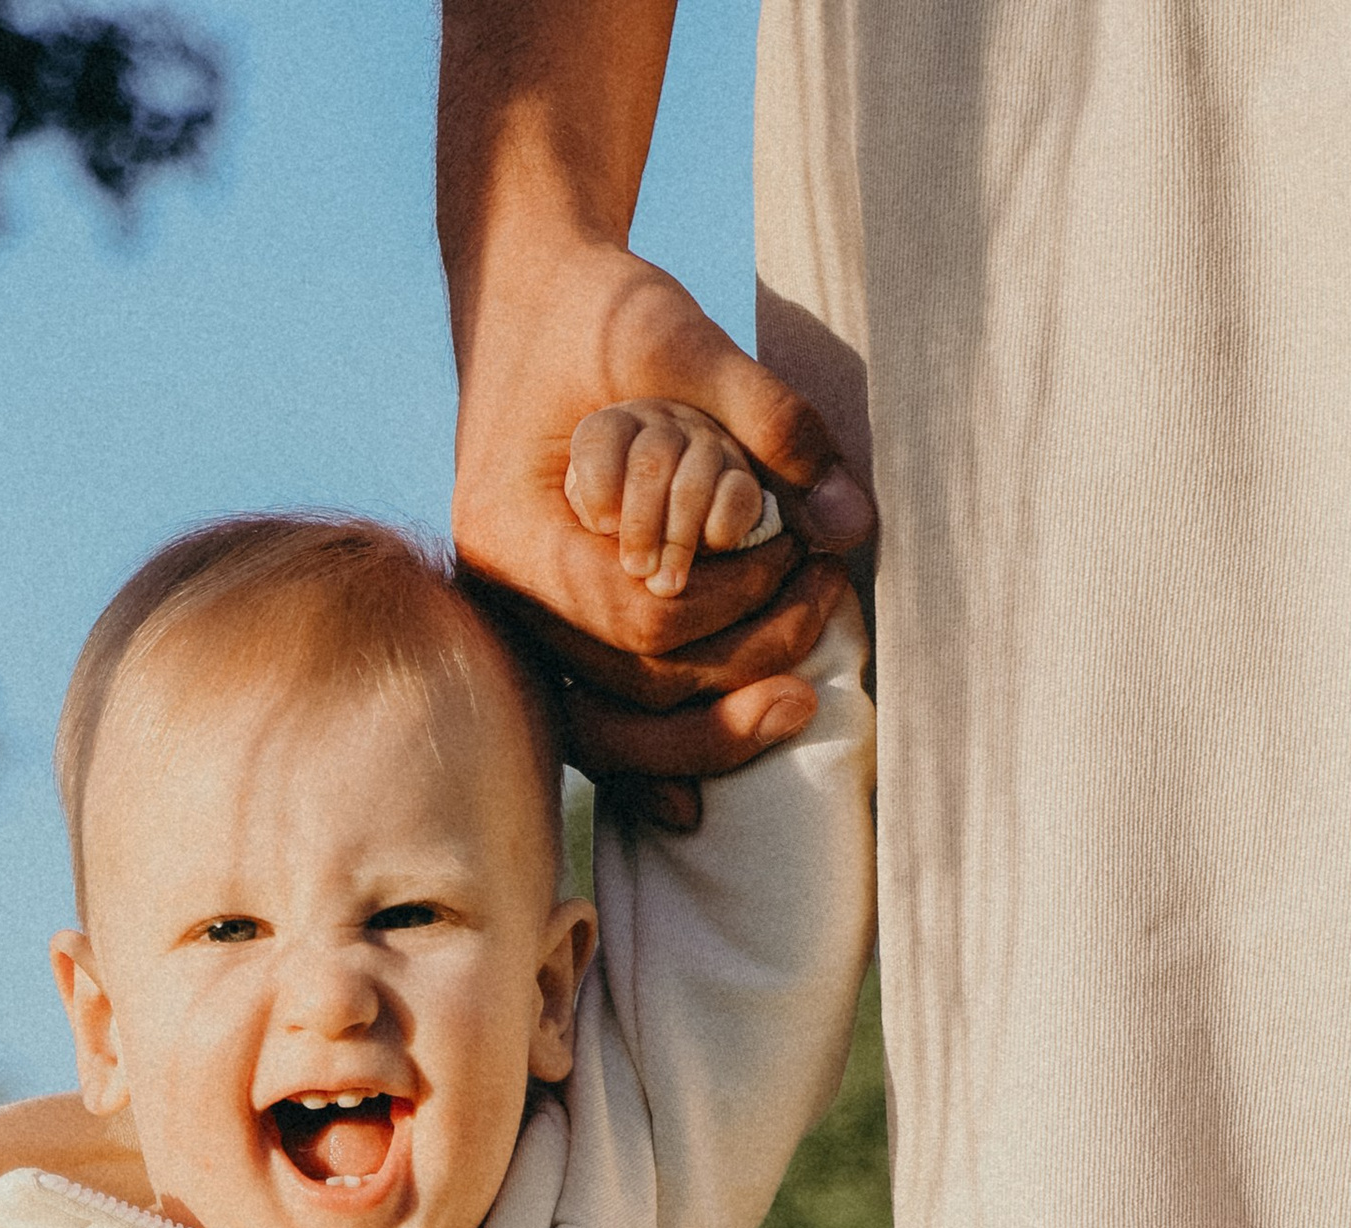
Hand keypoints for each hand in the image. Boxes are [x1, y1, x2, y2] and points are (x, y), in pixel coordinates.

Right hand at [451, 236, 872, 821]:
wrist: (528, 299)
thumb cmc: (595, 308)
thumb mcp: (674, 331)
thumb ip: (765, 416)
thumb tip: (850, 521)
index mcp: (510, 529)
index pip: (638, 614)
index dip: (733, 604)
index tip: (800, 557)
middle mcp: (500, 596)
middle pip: (627, 690)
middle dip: (740, 667)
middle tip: (824, 611)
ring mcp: (518, 628)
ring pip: (608, 734)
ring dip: (708, 731)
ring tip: (800, 696)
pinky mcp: (548, 638)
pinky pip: (595, 726)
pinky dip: (651, 765)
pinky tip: (699, 804)